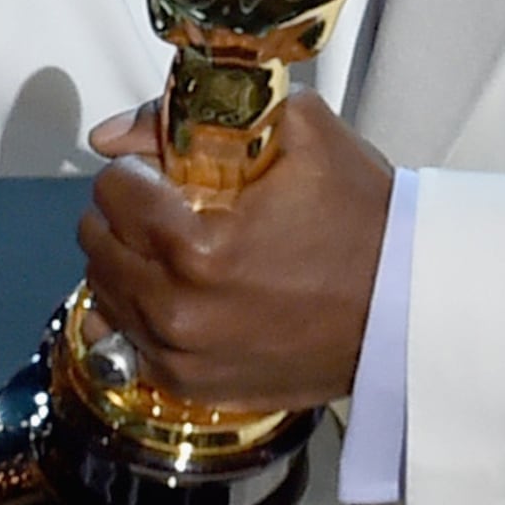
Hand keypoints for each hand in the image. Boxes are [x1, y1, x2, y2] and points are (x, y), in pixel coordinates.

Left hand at [76, 96, 391, 415]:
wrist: (406, 305)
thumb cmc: (359, 216)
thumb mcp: (295, 131)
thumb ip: (187, 117)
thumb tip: (110, 135)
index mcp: (196, 246)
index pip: (113, 188)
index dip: (139, 168)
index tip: (168, 171)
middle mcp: (177, 310)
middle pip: (98, 241)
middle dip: (125, 212)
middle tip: (168, 205)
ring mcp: (180, 356)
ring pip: (102, 291)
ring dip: (127, 260)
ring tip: (175, 248)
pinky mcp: (190, 387)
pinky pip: (123, 340)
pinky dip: (136, 311)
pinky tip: (173, 292)